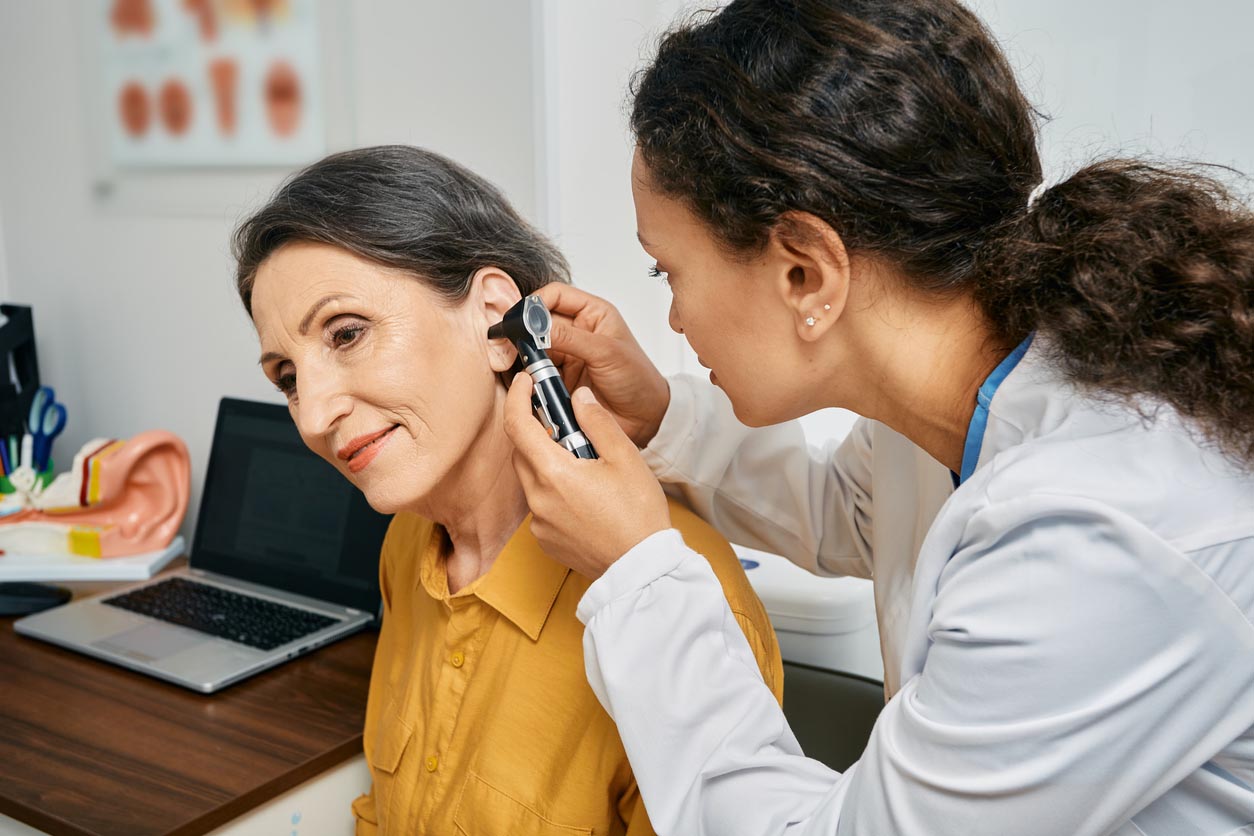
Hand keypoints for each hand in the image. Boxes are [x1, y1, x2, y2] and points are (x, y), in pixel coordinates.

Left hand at [504, 373, 671, 578]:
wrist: (642, 569)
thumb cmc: (638, 514)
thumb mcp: (625, 458)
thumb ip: (597, 422)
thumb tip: (578, 398)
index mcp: (553, 473)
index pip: (517, 425)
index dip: (517, 397)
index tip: (525, 382)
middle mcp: (538, 499)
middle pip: (522, 452)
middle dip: (537, 431)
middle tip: (566, 423)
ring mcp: (539, 523)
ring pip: (532, 479)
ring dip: (547, 463)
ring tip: (584, 463)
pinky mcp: (546, 541)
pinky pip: (541, 506)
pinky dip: (554, 492)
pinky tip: (583, 496)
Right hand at [534, 283, 670, 447]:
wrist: (644, 419)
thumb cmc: (638, 380)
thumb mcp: (606, 353)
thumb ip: (570, 338)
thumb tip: (537, 327)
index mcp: (592, 313)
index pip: (555, 295)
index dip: (535, 302)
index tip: (520, 318)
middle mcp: (577, 331)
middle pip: (538, 321)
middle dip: (524, 331)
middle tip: (512, 343)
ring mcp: (566, 355)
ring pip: (534, 347)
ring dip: (527, 356)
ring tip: (528, 366)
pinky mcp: (559, 378)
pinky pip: (536, 372)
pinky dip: (530, 376)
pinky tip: (531, 381)